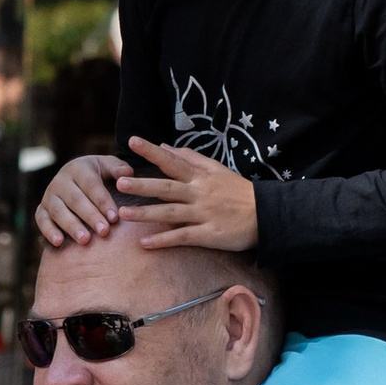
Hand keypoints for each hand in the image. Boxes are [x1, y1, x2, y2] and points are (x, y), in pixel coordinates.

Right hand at [35, 152, 135, 246]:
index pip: (91, 185)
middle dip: (90, 216)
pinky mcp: (41, 210)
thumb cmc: (97, 175)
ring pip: (58, 211)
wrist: (74, 179)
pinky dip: (48, 231)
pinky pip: (41, 220)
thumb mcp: (108, 166)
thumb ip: (118, 169)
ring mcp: (49, 196)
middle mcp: (60, 181)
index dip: (103, 202)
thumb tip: (127, 174)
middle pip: (75, 200)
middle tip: (104, 231)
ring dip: (71, 226)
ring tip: (85, 240)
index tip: (115, 217)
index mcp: (78, 168)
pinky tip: (59, 242)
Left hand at [116, 139, 260, 251]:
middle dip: (143, 185)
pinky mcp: (208, 234)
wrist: (266, 214)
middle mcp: (200, 193)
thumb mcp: (216, 169)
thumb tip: (164, 145)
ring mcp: (203, 214)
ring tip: (123, 213)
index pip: (172, 161)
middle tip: (119, 182)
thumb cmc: (238, 191)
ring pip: (170, 213)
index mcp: (201, 176)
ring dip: (146, 213)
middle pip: (167, 187)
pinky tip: (144, 243)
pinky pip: (182, 236)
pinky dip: (163, 240)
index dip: (152, 152)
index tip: (132, 141)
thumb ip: (190, 158)